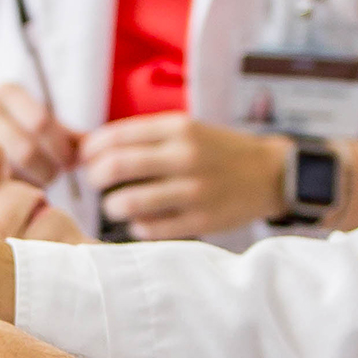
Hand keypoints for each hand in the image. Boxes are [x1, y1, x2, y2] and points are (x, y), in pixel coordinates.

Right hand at [0, 82, 79, 185]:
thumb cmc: (8, 122)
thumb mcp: (32, 116)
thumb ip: (64, 133)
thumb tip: (95, 149)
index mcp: (8, 92)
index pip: (42, 122)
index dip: (60, 149)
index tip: (69, 165)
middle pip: (24, 149)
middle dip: (46, 170)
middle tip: (53, 178)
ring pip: (3, 169)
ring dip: (26, 184)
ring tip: (33, 184)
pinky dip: (3, 189)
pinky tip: (11, 190)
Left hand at [79, 114, 288, 239]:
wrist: (271, 174)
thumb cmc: (218, 150)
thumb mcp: (186, 129)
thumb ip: (144, 136)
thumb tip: (91, 146)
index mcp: (178, 128)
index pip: (116, 135)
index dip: (90, 149)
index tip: (86, 157)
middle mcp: (185, 156)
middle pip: (116, 167)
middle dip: (94, 177)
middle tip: (95, 181)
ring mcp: (194, 191)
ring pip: (129, 202)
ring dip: (112, 206)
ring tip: (116, 205)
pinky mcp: (201, 221)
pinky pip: (152, 229)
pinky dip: (137, 227)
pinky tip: (141, 221)